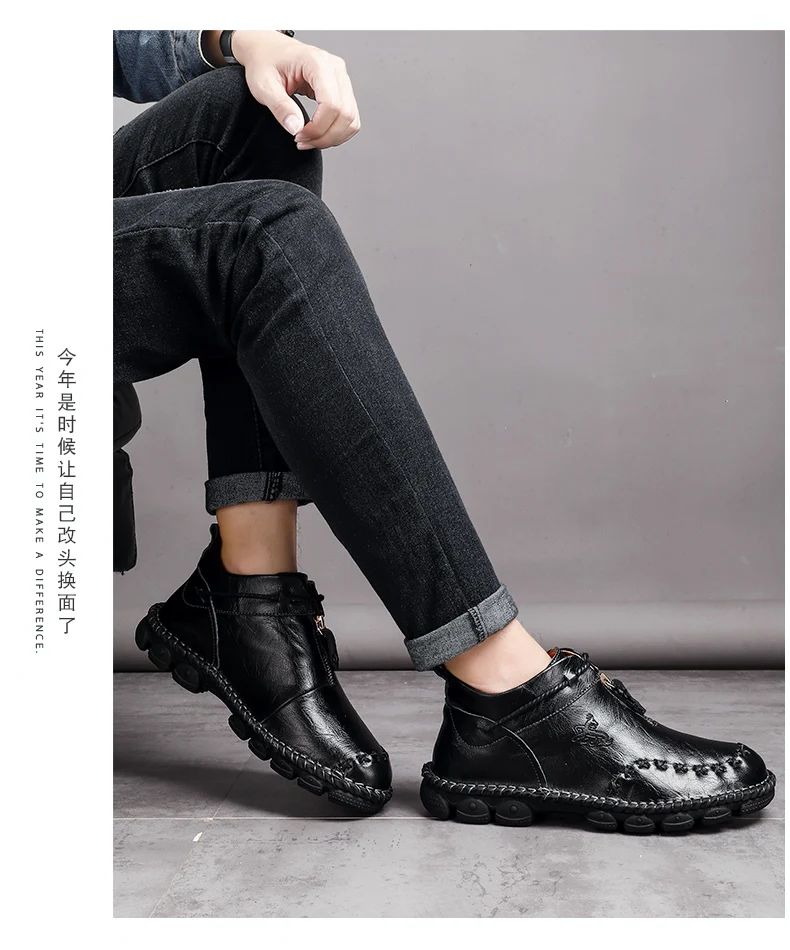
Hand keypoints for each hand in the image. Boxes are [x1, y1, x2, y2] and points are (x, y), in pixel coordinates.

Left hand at [231, 31, 360, 149]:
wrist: (267, 50)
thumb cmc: (265, 62)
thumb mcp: (264, 85)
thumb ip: (280, 107)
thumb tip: (296, 128)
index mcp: (316, 62)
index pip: (331, 104)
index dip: (317, 128)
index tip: (298, 135)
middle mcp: (334, 68)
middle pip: (345, 114)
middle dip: (325, 136)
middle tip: (302, 140)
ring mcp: (341, 78)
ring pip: (351, 119)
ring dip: (332, 137)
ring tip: (309, 138)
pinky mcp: (342, 89)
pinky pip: (349, 117)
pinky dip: (337, 132)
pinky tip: (318, 133)